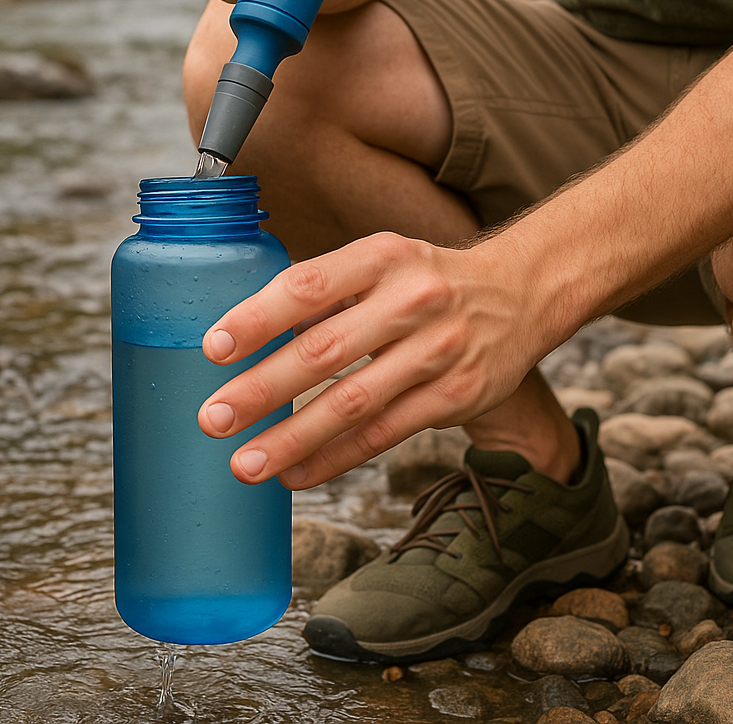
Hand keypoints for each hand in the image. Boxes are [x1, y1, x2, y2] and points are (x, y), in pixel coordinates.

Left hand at [196, 231, 547, 488]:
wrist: (520, 293)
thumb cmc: (428, 280)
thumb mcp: (383, 262)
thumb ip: (327, 292)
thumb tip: (248, 332)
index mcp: (383, 257)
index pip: (308, 285)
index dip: (257, 318)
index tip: (212, 348)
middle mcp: (411, 300)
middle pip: (324, 351)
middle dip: (262, 389)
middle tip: (211, 418)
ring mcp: (438, 351)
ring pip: (352, 404)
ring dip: (291, 438)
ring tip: (244, 463)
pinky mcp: (455, 396)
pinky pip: (384, 434)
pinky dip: (334, 457)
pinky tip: (295, 474)